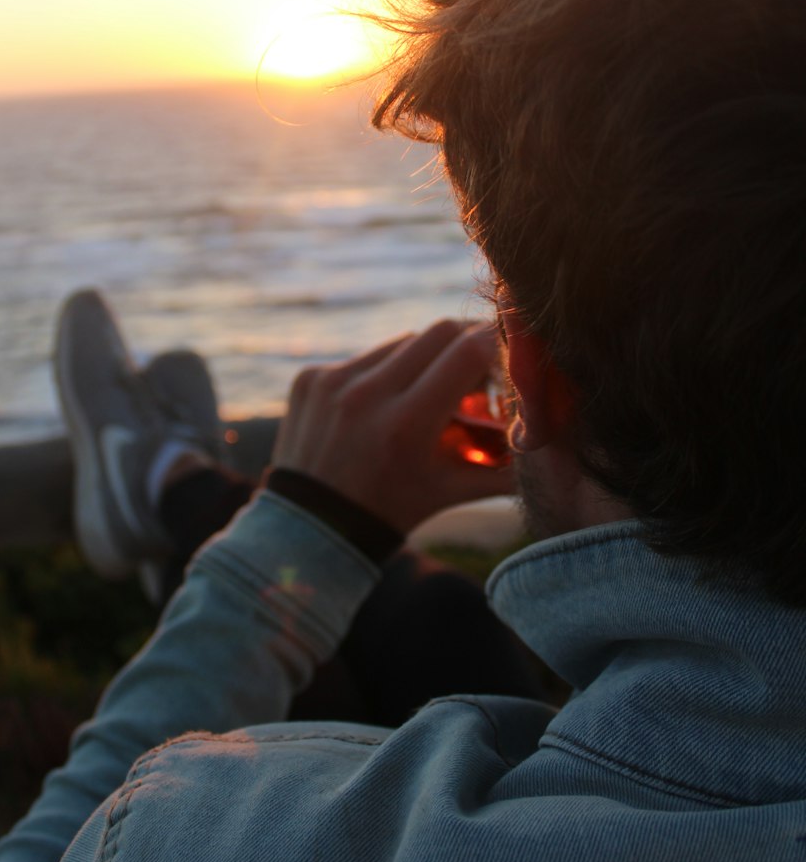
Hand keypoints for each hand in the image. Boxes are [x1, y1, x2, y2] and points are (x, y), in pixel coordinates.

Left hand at [272, 319, 511, 532]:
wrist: (313, 528)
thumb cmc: (392, 510)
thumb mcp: (451, 491)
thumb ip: (504, 465)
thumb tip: (552, 437)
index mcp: (406, 424)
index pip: (468, 350)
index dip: (495, 344)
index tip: (506, 353)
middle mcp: (367, 395)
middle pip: (438, 333)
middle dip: (464, 346)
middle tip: (473, 372)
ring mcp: (333, 382)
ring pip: (400, 343)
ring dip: (421, 362)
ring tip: (423, 397)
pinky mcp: (309, 379)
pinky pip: (363, 358)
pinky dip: (381, 375)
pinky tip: (379, 408)